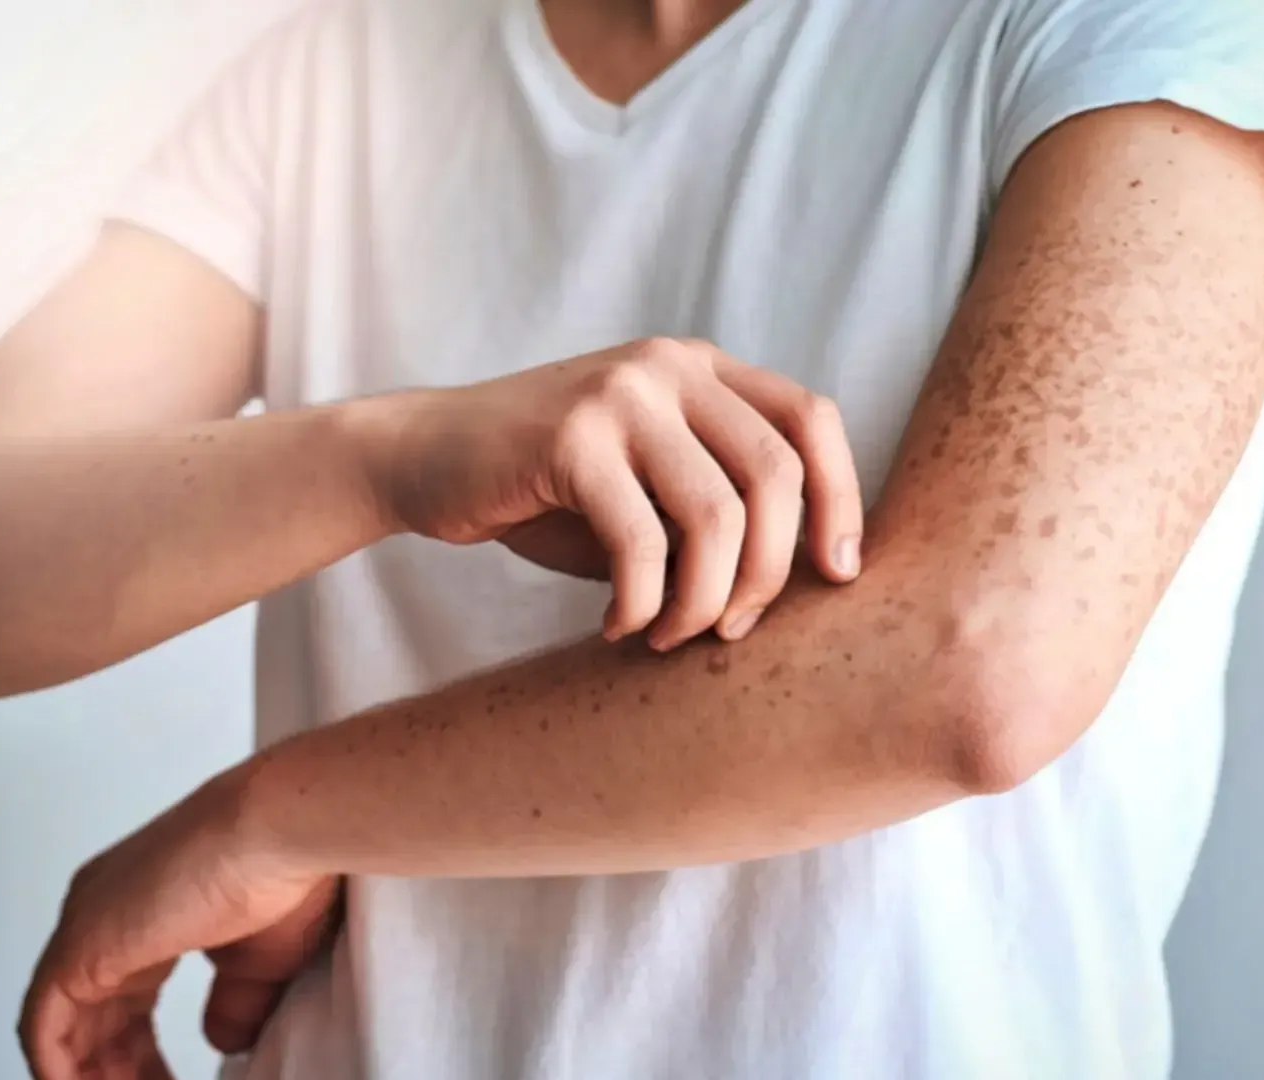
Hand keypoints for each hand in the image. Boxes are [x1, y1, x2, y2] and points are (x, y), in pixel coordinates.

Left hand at [19, 772, 324, 1079]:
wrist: (277, 832)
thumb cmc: (283, 872)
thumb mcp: (258, 962)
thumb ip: (230, 1003)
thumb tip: (219, 1040)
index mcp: (144, 902)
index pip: (120, 993)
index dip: (137, 1048)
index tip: (161, 1078)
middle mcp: (104, 909)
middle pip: (87, 1014)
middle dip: (114, 1068)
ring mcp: (85, 924)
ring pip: (60, 1024)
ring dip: (87, 1075)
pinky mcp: (79, 946)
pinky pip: (44, 1028)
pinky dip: (60, 1070)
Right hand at [374, 337, 862, 649]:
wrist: (421, 459)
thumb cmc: (545, 490)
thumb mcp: (649, 482)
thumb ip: (719, 505)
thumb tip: (808, 583)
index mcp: (701, 369)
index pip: (812, 420)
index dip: (842, 501)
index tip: (836, 578)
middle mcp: (669, 367)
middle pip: (777, 475)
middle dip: (767, 574)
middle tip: (730, 632)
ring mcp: (619, 395)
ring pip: (717, 516)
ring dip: (703, 601)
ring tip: (668, 637)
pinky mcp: (568, 439)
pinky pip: (641, 544)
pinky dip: (641, 604)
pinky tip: (618, 626)